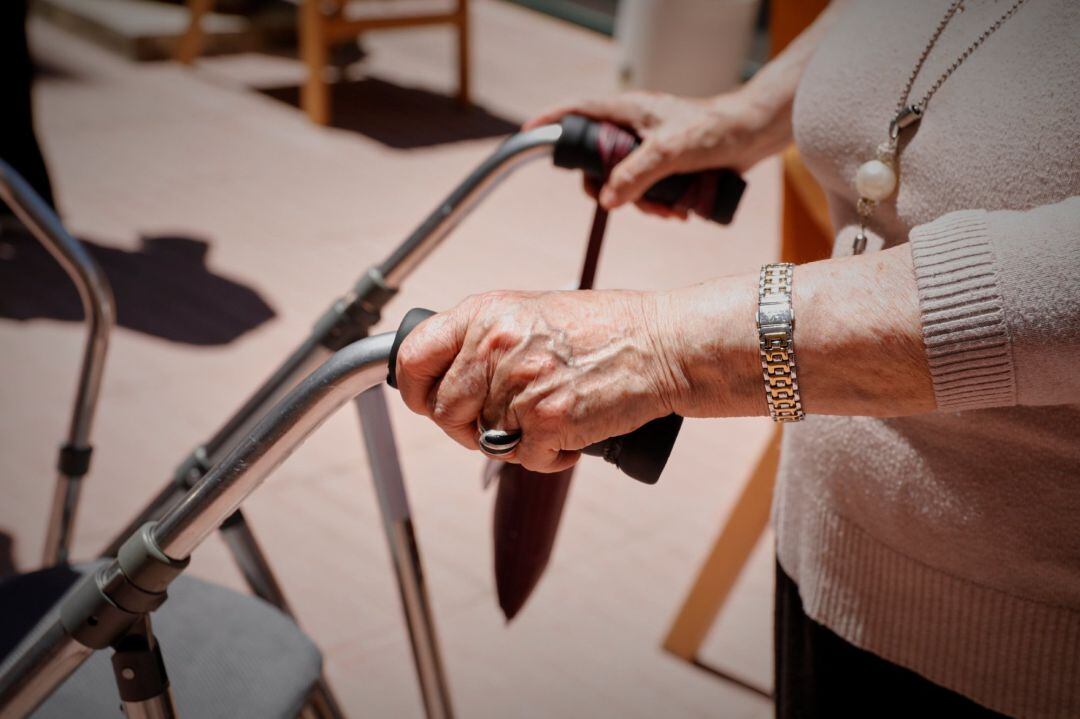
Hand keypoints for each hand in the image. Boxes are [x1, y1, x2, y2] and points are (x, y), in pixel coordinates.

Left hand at [393, 289, 684, 472]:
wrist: (662, 344)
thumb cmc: (607, 329)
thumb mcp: (533, 312)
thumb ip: (487, 338)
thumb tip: (451, 374)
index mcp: (486, 314)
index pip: (414, 356)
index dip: (413, 389)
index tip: (425, 401)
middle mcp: (494, 347)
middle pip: (444, 410)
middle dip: (465, 428)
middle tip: (499, 424)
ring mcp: (519, 386)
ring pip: (486, 439)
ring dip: (514, 441)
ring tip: (549, 418)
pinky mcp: (547, 421)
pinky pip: (525, 459)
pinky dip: (549, 456)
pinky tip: (572, 434)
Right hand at [524, 91, 778, 217]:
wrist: (756, 133)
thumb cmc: (715, 130)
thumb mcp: (669, 153)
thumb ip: (634, 175)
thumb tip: (607, 200)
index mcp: (628, 111)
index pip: (579, 111)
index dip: (553, 121)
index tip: (530, 133)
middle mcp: (635, 128)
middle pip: (599, 161)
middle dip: (611, 190)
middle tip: (623, 203)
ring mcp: (651, 147)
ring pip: (626, 182)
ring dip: (643, 204)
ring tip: (670, 212)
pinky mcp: (669, 165)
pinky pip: (649, 190)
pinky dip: (659, 204)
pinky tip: (680, 212)